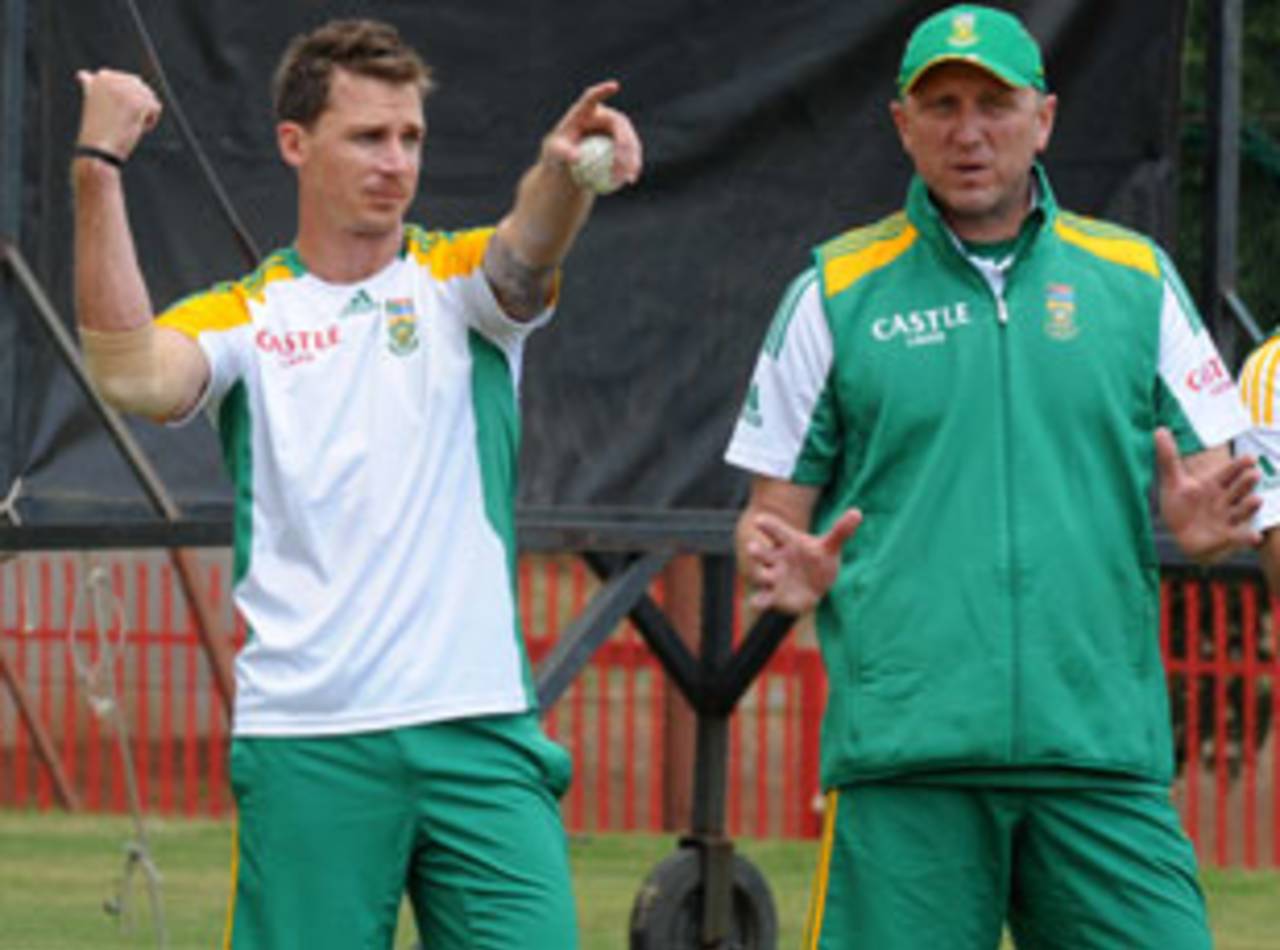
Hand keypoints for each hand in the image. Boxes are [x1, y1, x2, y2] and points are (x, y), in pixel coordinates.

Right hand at [75, 69, 161, 159]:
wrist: (99, 149)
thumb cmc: (98, 130)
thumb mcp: (93, 104)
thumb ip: (91, 87)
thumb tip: (84, 74)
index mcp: (101, 77)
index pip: (130, 80)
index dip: (129, 100)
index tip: (115, 113)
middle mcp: (113, 78)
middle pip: (142, 87)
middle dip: (138, 105)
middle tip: (121, 120)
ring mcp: (125, 89)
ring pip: (149, 97)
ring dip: (143, 113)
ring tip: (126, 123)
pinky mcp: (137, 102)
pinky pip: (155, 107)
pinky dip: (149, 120)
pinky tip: (134, 127)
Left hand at [541, 80, 641, 190]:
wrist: (568, 164)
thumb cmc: (558, 154)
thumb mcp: (554, 155)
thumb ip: (564, 153)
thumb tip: (577, 158)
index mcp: (586, 110)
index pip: (593, 98)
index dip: (603, 90)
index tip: (614, 86)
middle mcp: (605, 116)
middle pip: (620, 125)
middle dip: (625, 144)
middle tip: (622, 164)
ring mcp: (617, 130)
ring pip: (631, 141)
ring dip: (632, 159)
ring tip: (627, 177)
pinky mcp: (623, 145)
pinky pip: (631, 155)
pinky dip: (631, 167)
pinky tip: (630, 181)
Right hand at [741, 508, 861, 613]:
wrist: (815, 586)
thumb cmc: (818, 560)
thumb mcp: (830, 546)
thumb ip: (841, 531)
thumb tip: (857, 512)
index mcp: (787, 542)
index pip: (776, 531)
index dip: (768, 525)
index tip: (759, 520)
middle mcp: (776, 558)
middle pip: (762, 553)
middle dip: (756, 551)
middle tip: (752, 547)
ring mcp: (772, 577)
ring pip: (760, 575)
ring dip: (759, 575)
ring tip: (763, 576)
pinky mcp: (773, 595)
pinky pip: (762, 598)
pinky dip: (759, 601)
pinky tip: (757, 603)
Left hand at [1156, 427, 1261, 562]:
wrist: (1178, 535)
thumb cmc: (1179, 506)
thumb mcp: (1172, 482)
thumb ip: (1168, 458)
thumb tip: (1159, 430)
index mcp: (1214, 484)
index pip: (1228, 472)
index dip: (1238, 465)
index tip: (1250, 457)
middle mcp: (1225, 500)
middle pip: (1238, 489)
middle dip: (1246, 483)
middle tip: (1254, 474)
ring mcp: (1228, 518)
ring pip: (1241, 510)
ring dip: (1249, 506)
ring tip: (1256, 499)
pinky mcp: (1226, 537)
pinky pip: (1238, 537)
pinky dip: (1247, 537)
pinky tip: (1255, 537)